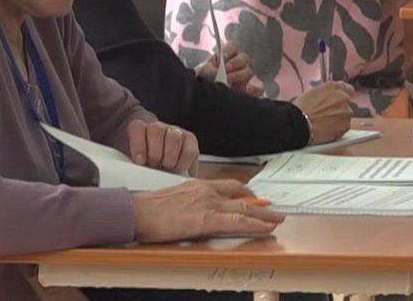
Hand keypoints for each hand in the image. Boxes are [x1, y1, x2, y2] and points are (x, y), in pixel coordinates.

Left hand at [125, 120, 199, 175]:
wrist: (164, 169)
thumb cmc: (147, 168)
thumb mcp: (136, 164)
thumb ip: (132, 163)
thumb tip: (132, 171)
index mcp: (140, 131)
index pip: (137, 127)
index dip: (138, 144)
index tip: (140, 161)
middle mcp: (159, 128)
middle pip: (156, 130)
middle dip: (155, 152)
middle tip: (155, 165)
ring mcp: (176, 132)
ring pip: (173, 137)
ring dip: (169, 158)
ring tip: (167, 168)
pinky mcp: (191, 141)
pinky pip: (189, 150)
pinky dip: (183, 163)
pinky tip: (179, 168)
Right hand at [131, 179, 283, 242]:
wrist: (136, 212)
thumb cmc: (147, 210)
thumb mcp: (172, 201)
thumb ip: (188, 203)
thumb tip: (194, 213)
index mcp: (196, 185)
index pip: (226, 186)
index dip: (243, 192)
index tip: (254, 198)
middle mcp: (205, 190)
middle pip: (240, 194)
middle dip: (258, 203)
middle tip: (272, 210)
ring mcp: (207, 204)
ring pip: (244, 207)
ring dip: (263, 215)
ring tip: (277, 220)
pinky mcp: (206, 219)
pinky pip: (237, 221)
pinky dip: (255, 224)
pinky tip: (266, 227)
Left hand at [195, 41, 262, 95]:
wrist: (204, 96)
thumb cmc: (203, 80)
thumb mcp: (202, 72)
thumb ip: (208, 70)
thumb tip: (216, 71)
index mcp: (227, 57)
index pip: (233, 47)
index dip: (230, 49)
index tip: (223, 56)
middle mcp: (238, 66)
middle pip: (244, 58)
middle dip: (235, 62)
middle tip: (226, 69)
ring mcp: (244, 78)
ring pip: (249, 71)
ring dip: (240, 74)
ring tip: (229, 79)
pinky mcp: (249, 91)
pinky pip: (259, 88)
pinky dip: (256, 88)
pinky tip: (248, 90)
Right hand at [293, 81, 354, 143]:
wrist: (299, 123)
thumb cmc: (302, 108)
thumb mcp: (313, 92)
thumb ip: (326, 93)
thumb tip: (329, 97)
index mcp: (334, 87)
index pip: (347, 88)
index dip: (342, 95)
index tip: (338, 100)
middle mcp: (343, 97)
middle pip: (346, 103)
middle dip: (339, 108)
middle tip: (327, 114)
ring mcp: (346, 112)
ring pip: (346, 115)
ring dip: (339, 118)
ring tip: (324, 123)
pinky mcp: (346, 125)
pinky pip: (344, 126)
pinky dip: (338, 128)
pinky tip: (326, 129)